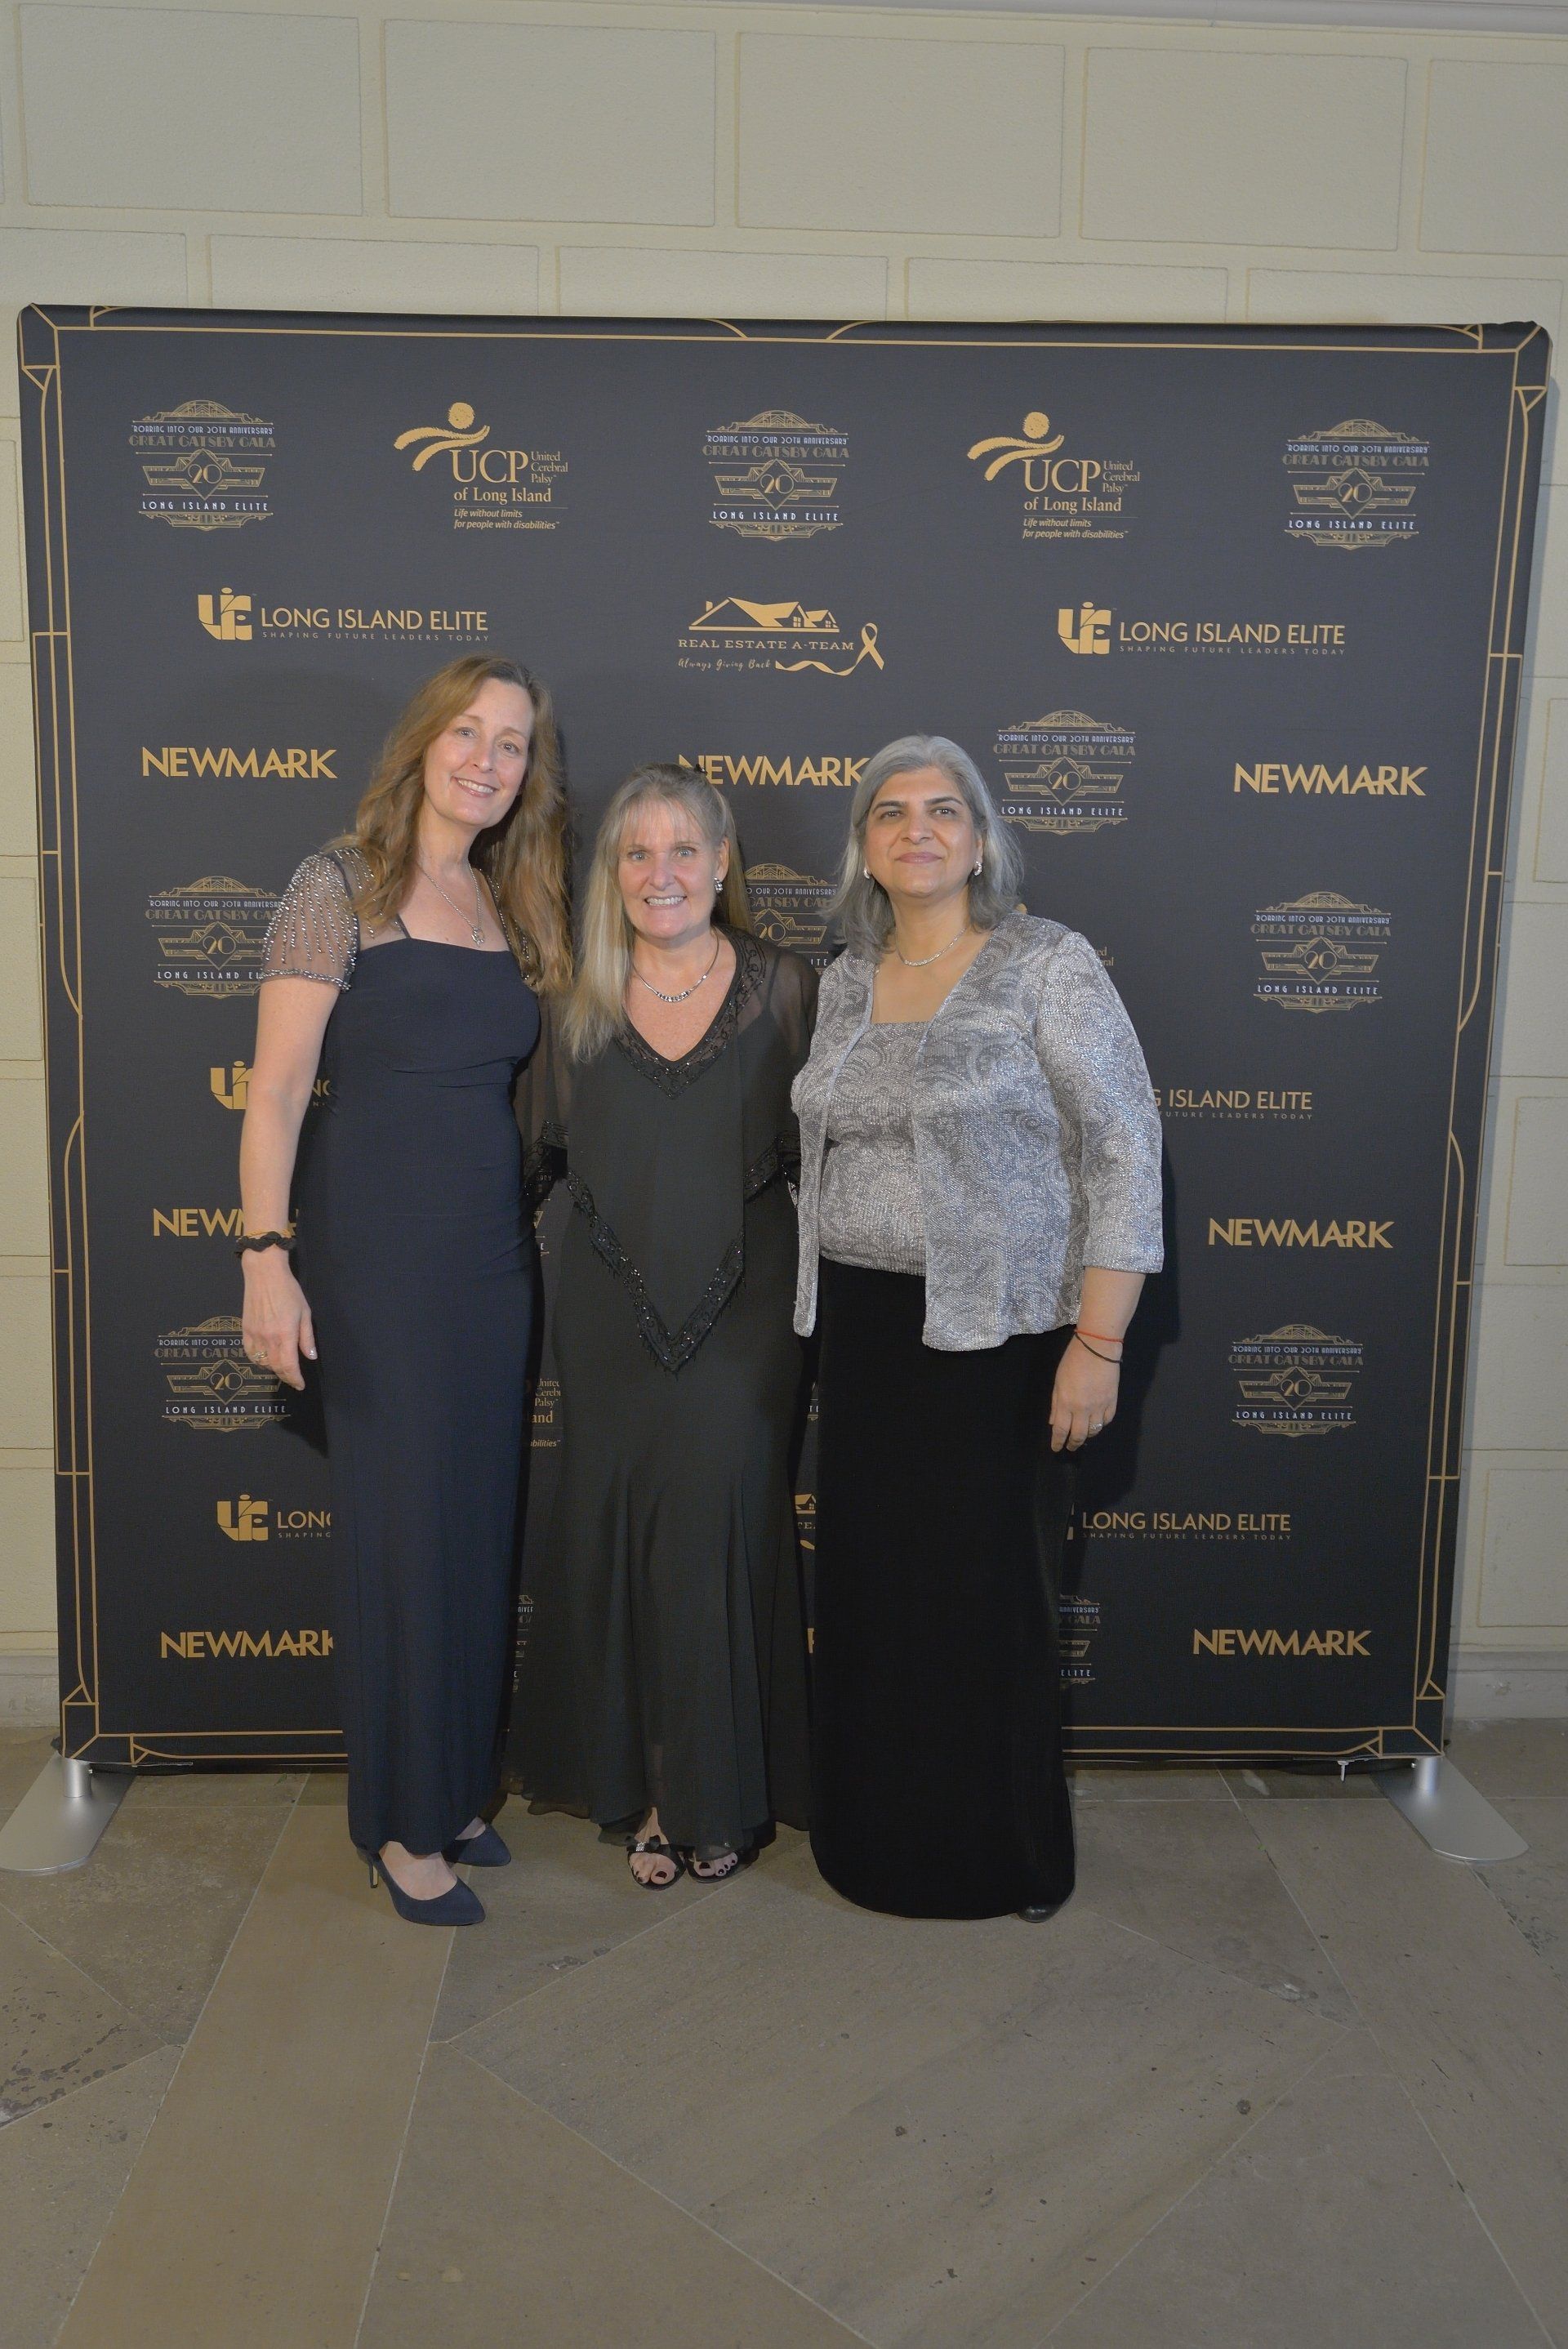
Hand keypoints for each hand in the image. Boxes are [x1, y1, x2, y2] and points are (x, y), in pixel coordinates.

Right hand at [240, 1252, 315, 1391]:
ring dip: (273, 1369)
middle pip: (275, 1367)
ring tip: (282, 1368)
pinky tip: (265, 1359)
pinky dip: (258, 1360)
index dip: (295, 1379)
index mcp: (285, 1334)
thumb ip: (306, 1337)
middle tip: (293, 1379)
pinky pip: (250, 1353)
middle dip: (286, 1376)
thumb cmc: (288, 1290)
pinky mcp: (245, 1330)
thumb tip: (310, 1357)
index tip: (300, 1385)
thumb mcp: (304, 1312)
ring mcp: (254, 1335)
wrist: (264, 1274)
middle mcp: (268, 1338)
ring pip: (262, 1362)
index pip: (289, 1366)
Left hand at [1050, 1335, 1119, 1452]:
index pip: (1061, 1430)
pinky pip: (1106, 1420)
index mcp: (1066, 1403)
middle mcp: (1083, 1409)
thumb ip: (1056, 1404)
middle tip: (1071, 1447)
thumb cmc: (1073, 1362)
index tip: (1056, 1448)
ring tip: (1083, 1436)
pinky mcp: (1112, 1402)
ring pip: (1094, 1430)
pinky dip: (1100, 1425)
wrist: (1097, 1348)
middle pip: (1078, 1435)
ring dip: (1087, 1436)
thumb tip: (1054, 1422)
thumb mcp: (1058, 1382)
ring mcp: (1099, 1406)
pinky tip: (1096, 1424)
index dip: (1058, 1442)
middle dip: (1073, 1444)